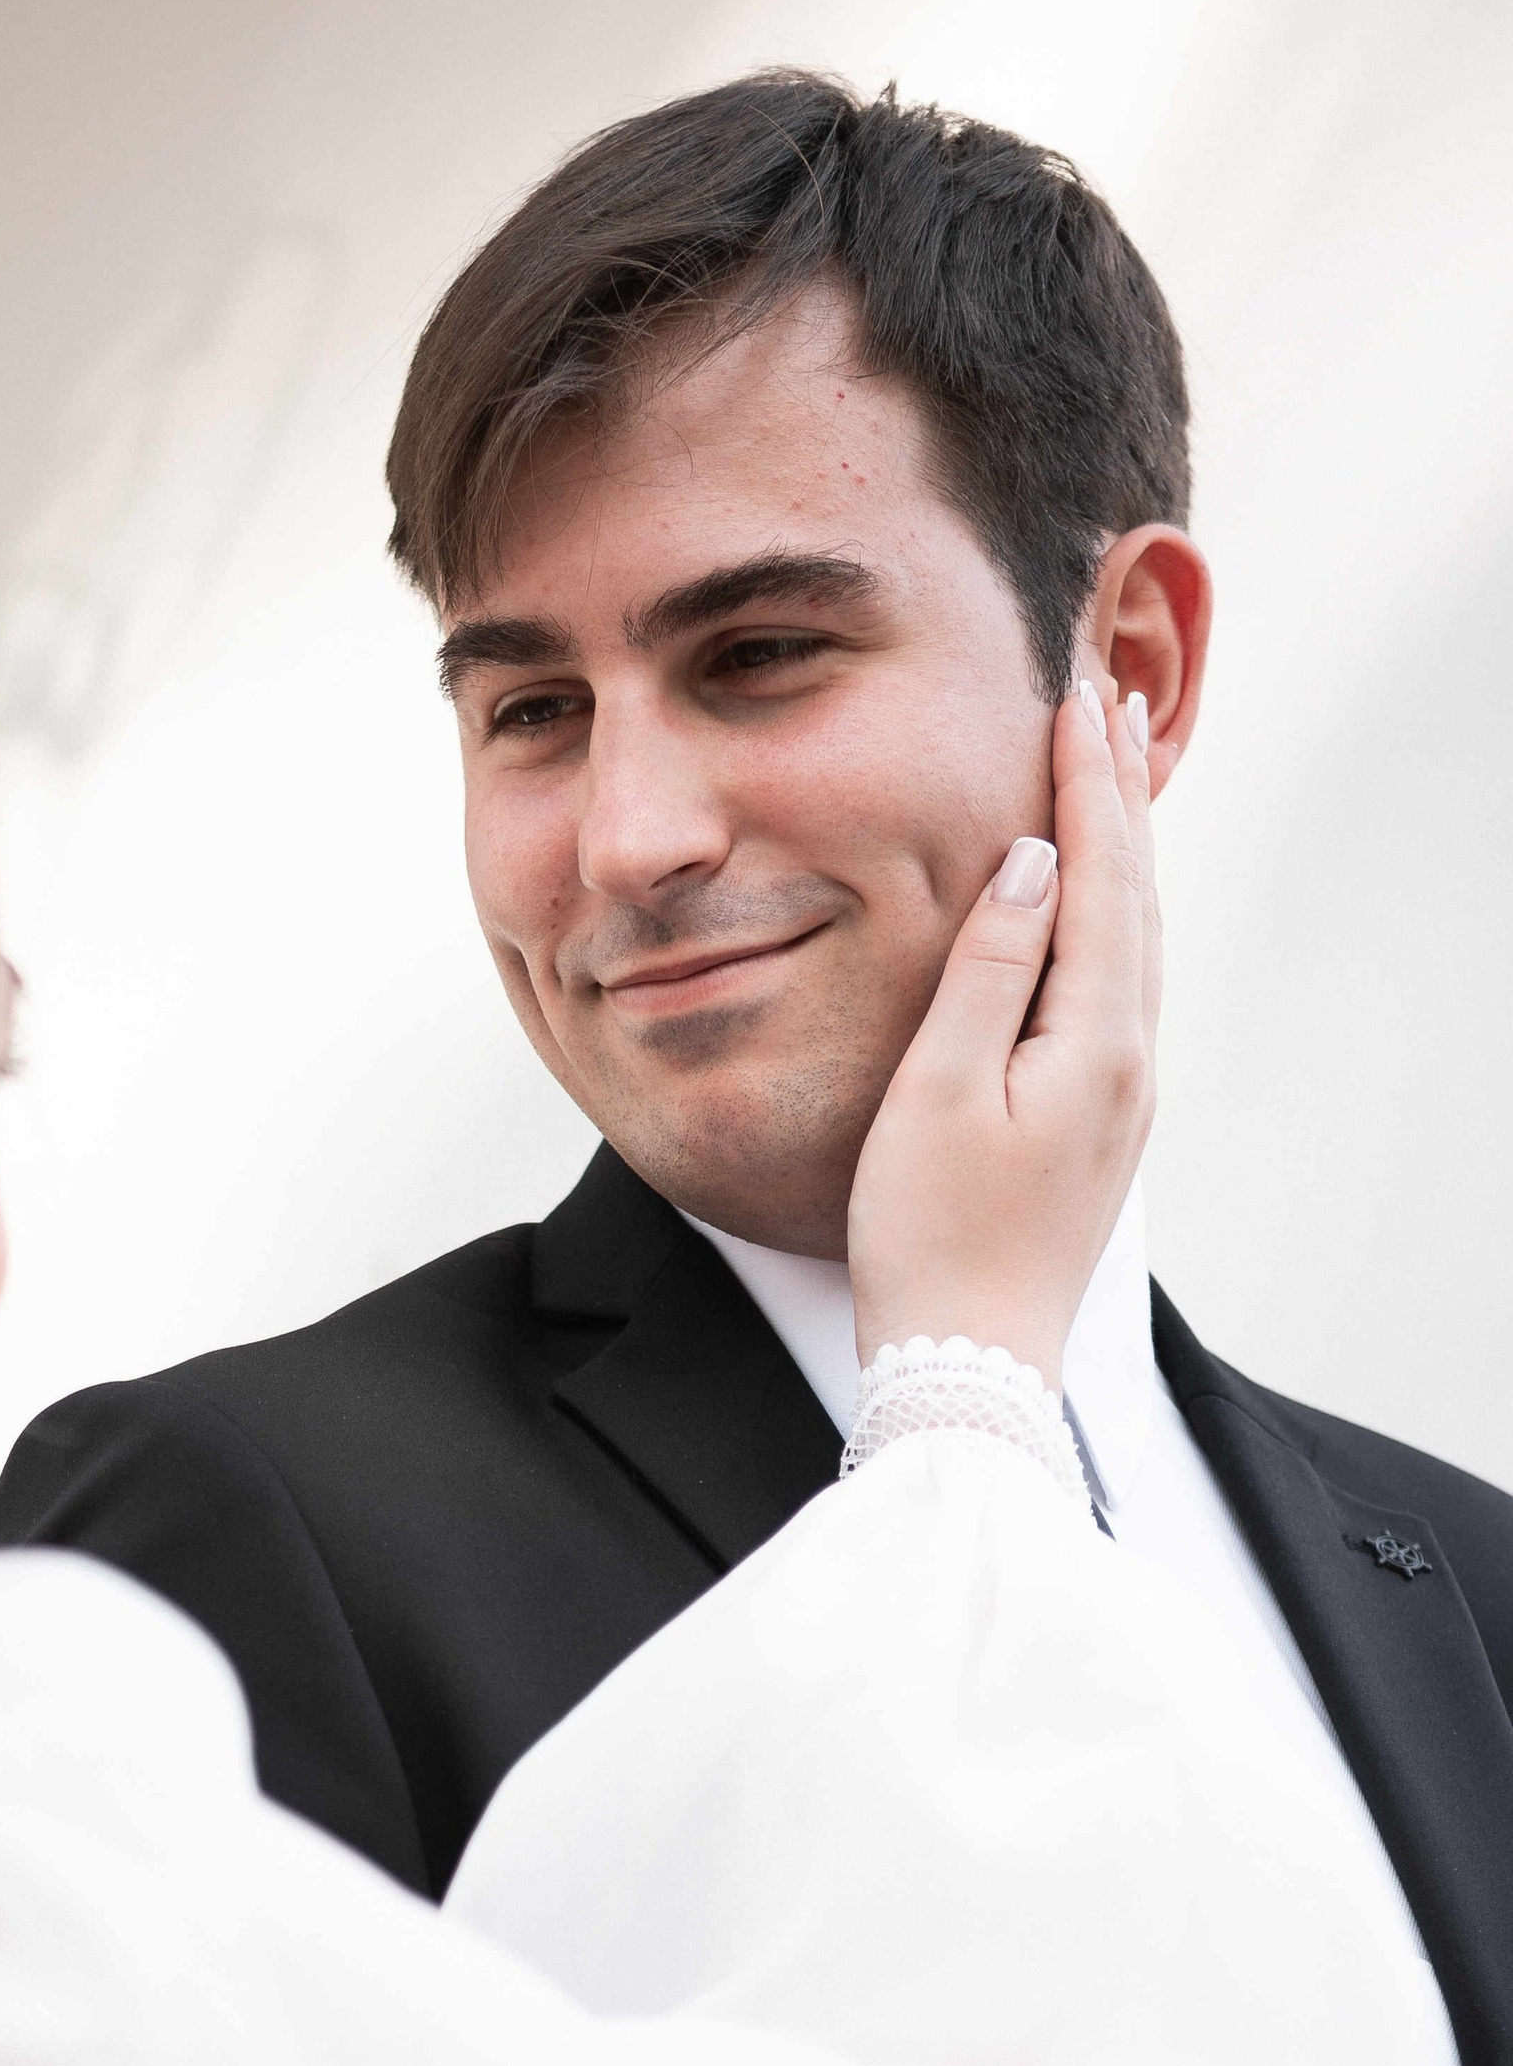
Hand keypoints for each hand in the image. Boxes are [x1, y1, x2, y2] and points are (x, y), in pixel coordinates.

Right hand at [846, 670, 1159, 1383]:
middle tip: (1109, 706)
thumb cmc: (931, 1238)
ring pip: (1133, 944)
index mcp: (1096, 1042)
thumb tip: (1029, 865)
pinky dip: (1109, 920)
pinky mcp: (1097, 1127)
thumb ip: (989, 969)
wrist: (970, 1362)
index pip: (1102, 879)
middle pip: (1135, 900)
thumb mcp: (939, 1091)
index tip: (1077, 703)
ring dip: (1121, 856)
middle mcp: (1129, 1062)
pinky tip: (1091, 909)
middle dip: (1119, 801)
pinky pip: (1116, 990)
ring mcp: (1120, 1099)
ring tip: (1108, 782)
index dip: (1088, 787)